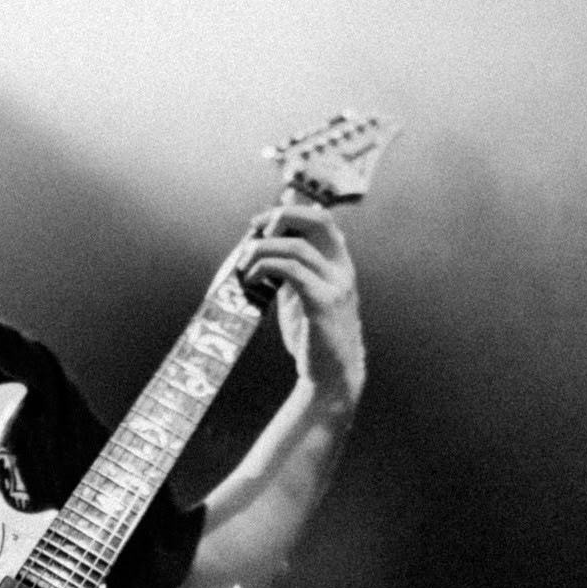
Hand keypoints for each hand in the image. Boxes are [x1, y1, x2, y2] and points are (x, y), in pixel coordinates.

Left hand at [238, 204, 364, 411]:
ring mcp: (336, 286)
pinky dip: (267, 267)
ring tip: (244, 264)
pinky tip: (252, 279)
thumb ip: (290, 271)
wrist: (331, 376)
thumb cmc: (313, 336)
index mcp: (339, 264)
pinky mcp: (323, 304)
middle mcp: (342, 269)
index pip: (322, 220)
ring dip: (263, 249)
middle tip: (255, 229)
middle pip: (320, 221)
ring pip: (297, 247)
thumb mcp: (302, 295)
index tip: (259, 223)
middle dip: (284, 216)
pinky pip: (292, 272)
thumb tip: (260, 248)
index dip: (290, 212)